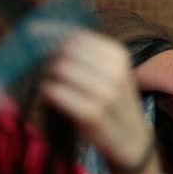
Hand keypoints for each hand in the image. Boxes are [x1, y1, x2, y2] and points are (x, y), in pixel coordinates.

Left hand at [41, 29, 151, 169]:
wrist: (132, 139)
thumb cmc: (115, 102)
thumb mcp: (112, 73)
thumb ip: (88, 54)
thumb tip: (48, 34)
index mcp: (119, 55)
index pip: (77, 36)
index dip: (53, 38)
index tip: (40, 43)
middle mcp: (116, 71)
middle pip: (67, 51)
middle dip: (51, 58)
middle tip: (47, 69)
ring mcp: (106, 93)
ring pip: (61, 69)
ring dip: (49, 75)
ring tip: (52, 83)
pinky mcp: (92, 114)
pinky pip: (57, 92)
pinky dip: (49, 92)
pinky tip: (53, 95)